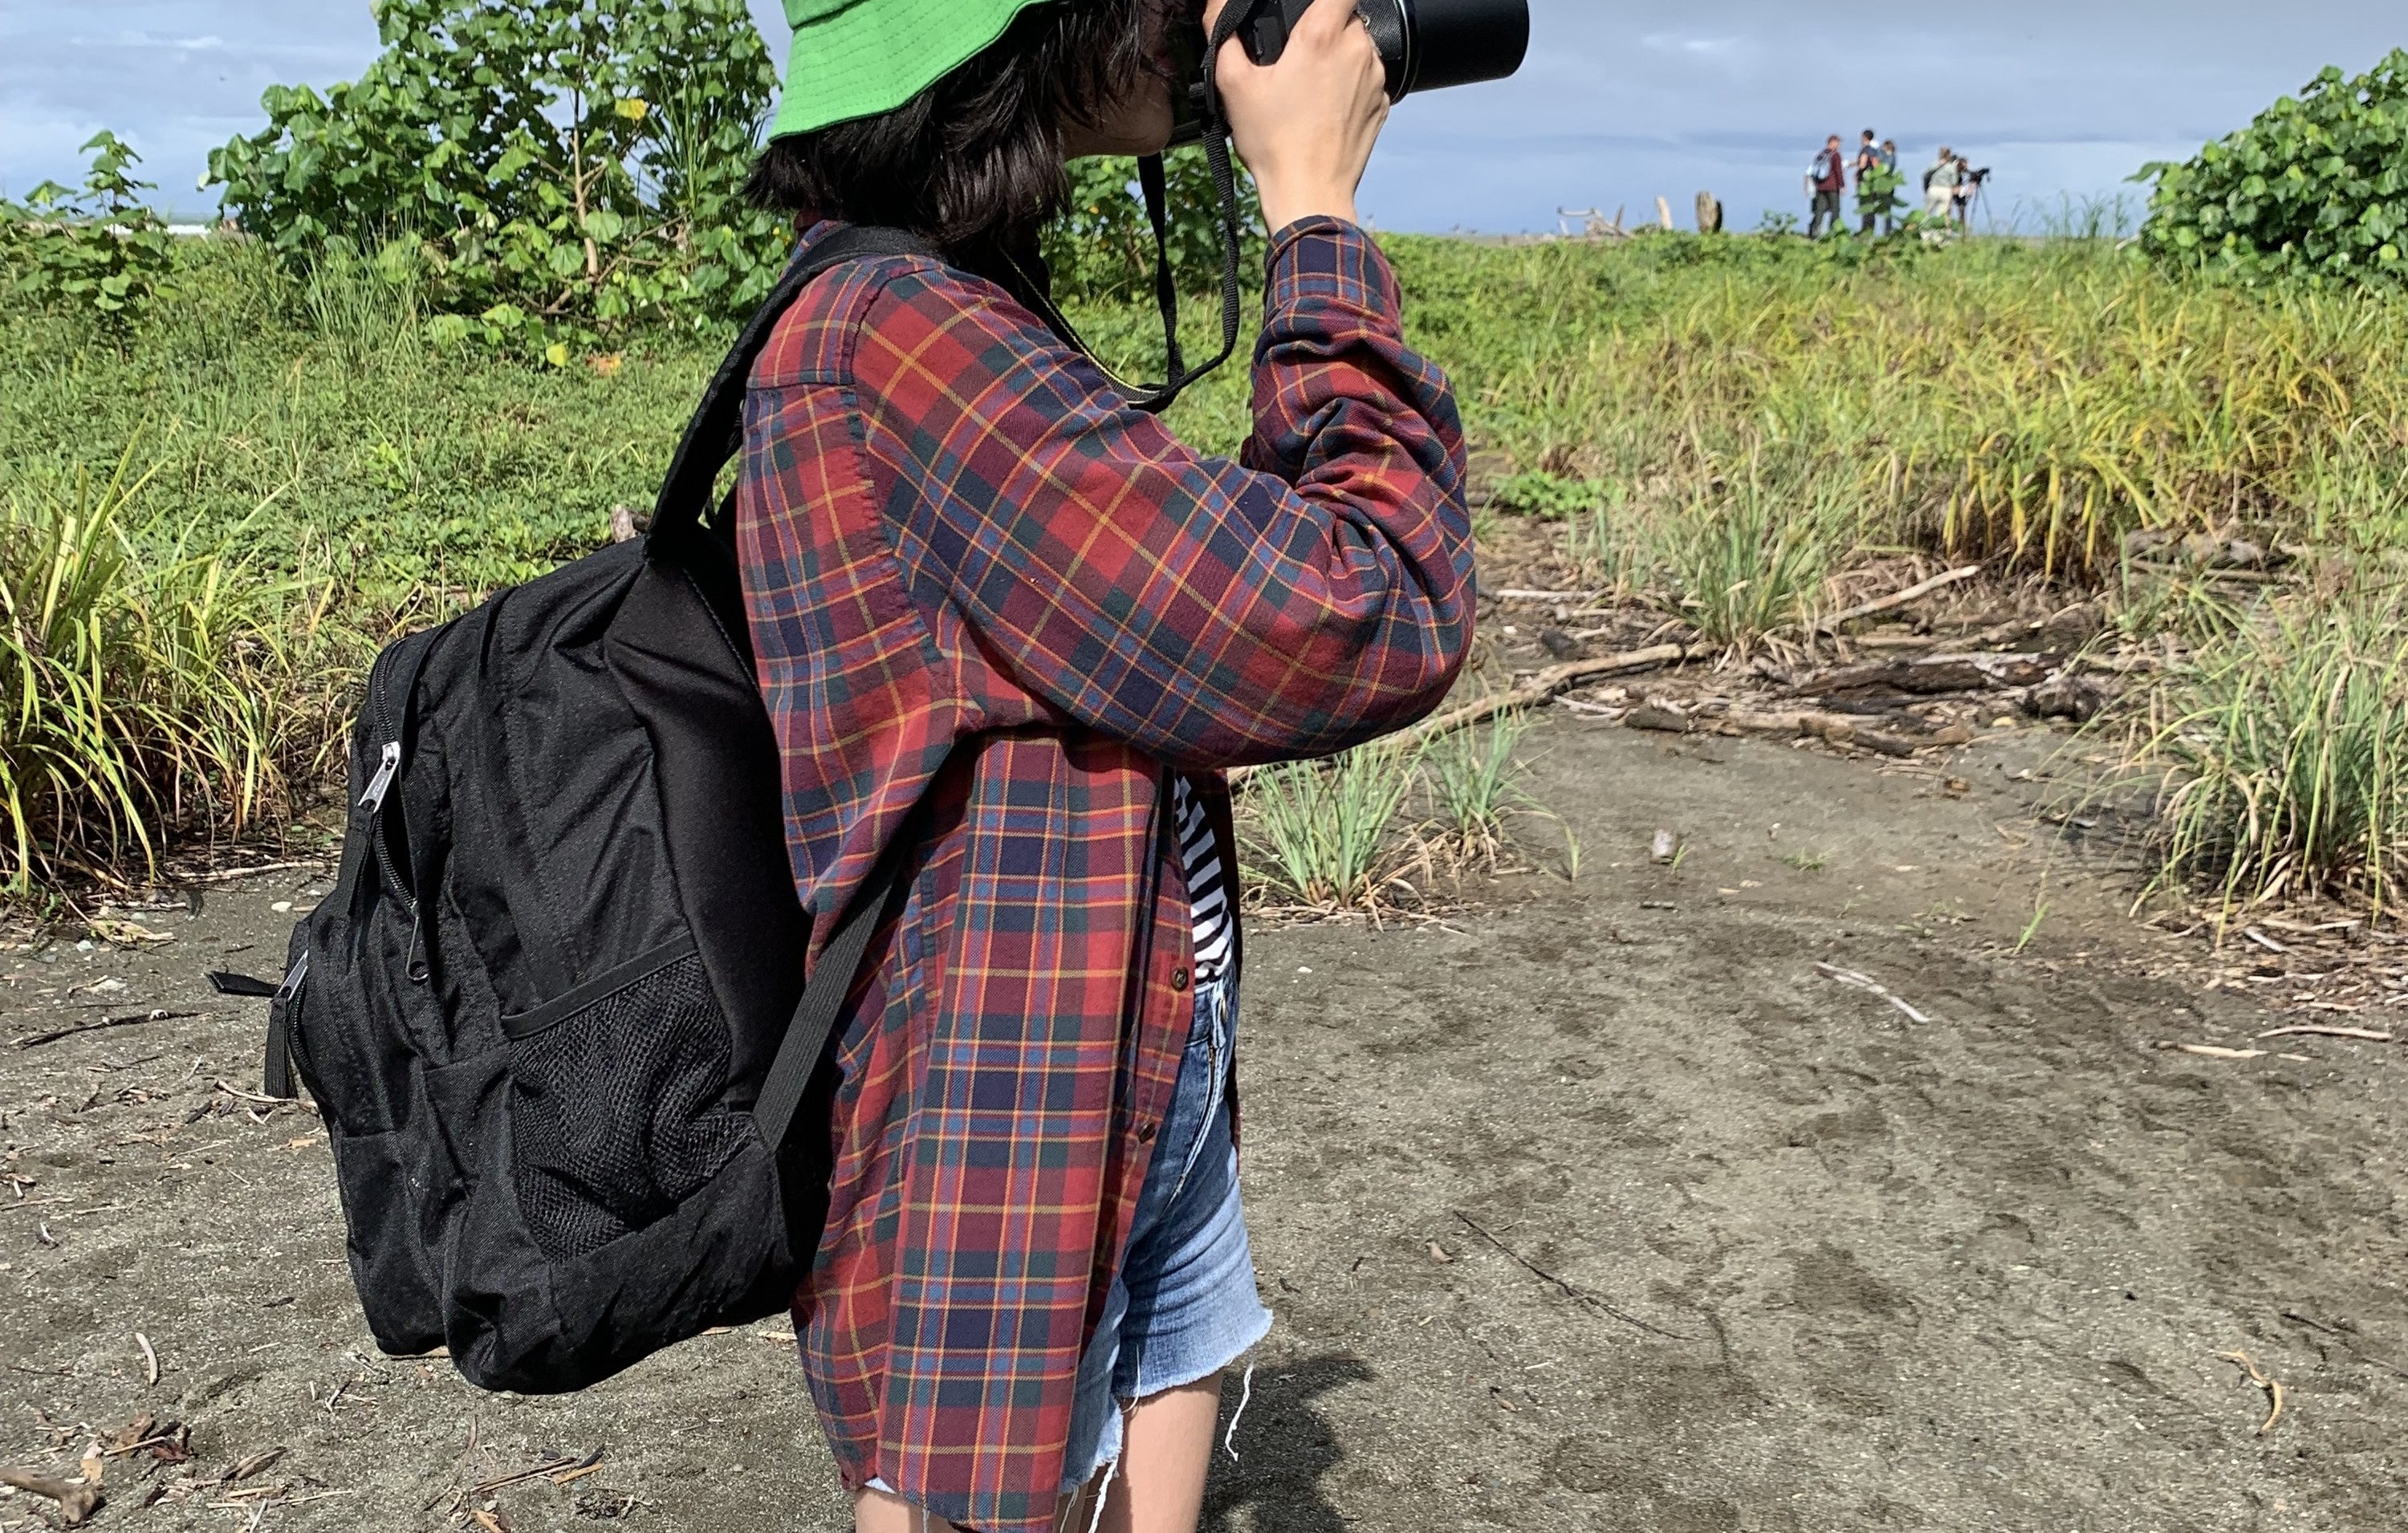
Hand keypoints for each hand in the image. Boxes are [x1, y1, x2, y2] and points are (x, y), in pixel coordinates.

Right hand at [1206, 0, 1388, 231]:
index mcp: (1322, 35)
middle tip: (1296, 58)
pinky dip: (1350, 85)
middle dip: (1324, 28)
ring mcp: (1375, 79)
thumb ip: (1223, 32)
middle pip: (1347, 16)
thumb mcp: (1233, 84)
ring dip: (1339, 56)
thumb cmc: (1273, 142)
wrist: (1309, 194)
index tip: (1307, 10)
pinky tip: (1325, 109)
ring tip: (1309, 87)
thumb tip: (1216, 2)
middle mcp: (1357, 50)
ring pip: (1359, 46)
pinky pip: (1367, 78)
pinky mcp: (1382, 104)